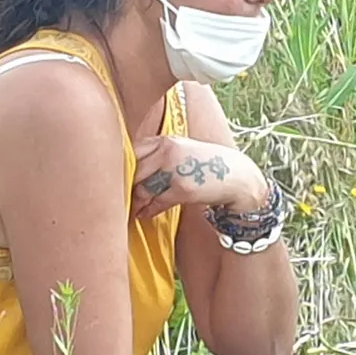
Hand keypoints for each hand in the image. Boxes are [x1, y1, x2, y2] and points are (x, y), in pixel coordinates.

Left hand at [131, 136, 268, 221]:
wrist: (237, 177)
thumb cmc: (208, 165)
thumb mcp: (184, 150)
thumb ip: (160, 154)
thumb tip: (133, 169)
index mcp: (167, 140)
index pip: (134, 151)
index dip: (124, 167)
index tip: (118, 178)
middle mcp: (168, 152)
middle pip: (134, 171)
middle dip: (127, 186)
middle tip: (119, 197)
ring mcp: (175, 171)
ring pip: (142, 188)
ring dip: (135, 201)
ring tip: (130, 208)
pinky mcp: (182, 190)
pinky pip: (156, 203)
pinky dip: (148, 211)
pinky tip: (143, 214)